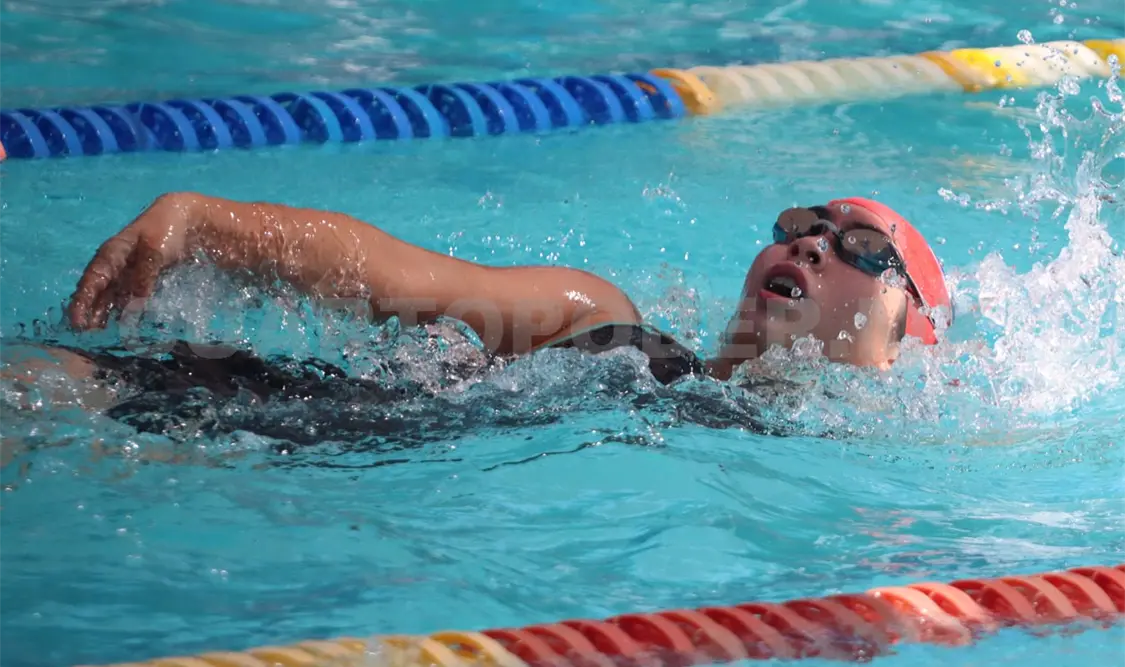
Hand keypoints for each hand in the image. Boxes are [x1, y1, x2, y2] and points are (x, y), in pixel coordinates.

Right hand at [67, 193, 194, 329]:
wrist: (186, 220)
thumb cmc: (165, 229)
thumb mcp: (154, 249)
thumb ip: (145, 274)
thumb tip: (137, 300)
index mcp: (112, 254)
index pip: (92, 280)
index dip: (83, 300)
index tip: (77, 320)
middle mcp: (116, 264)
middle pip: (98, 290)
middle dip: (89, 309)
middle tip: (84, 332)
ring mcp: (128, 272)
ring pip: (112, 294)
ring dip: (104, 311)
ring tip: (98, 331)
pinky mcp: (143, 278)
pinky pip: (129, 295)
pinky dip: (124, 308)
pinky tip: (122, 321)